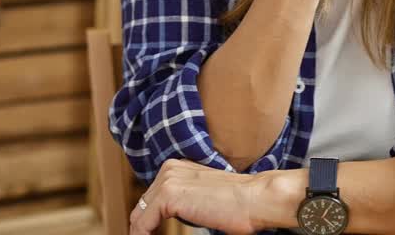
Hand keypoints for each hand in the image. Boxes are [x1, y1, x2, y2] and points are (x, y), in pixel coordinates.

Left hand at [130, 159, 279, 234]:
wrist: (256, 199)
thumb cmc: (240, 203)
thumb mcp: (205, 197)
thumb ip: (187, 200)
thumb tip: (178, 213)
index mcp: (178, 167)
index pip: (152, 198)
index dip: (149, 220)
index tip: (152, 234)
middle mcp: (169, 169)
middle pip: (142, 206)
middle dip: (142, 227)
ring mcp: (167, 180)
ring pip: (139, 215)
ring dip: (141, 233)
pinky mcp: (168, 195)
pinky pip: (142, 224)